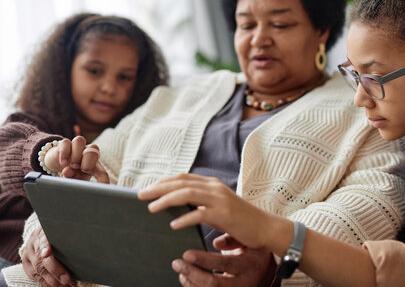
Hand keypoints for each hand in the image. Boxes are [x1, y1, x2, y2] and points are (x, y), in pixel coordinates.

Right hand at [21, 227, 73, 286]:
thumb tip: (83, 246)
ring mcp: (29, 253)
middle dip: (55, 271)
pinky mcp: (26, 263)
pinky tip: (56, 286)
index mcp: (44, 231)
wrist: (42, 233)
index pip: (43, 239)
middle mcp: (34, 242)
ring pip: (38, 270)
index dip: (44, 247)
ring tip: (65, 285)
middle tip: (67, 280)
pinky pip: (35, 276)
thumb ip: (68, 237)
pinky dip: (46, 283)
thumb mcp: (63, 230)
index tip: (47, 253)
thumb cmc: (59, 232)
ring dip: (52, 280)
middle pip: (41, 258)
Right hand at [43, 136, 108, 182]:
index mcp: (94, 165)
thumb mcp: (74, 180)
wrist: (58, 163)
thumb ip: (73, 178)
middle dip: (88, 162)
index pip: (102, 172)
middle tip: (81, 170)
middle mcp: (87, 152)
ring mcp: (76, 147)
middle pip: (94, 148)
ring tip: (72, 166)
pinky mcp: (64, 144)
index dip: (102, 179)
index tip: (102, 187)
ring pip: (80, 140)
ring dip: (76, 155)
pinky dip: (64, 153)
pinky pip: (65, 142)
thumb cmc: (71, 173)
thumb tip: (68, 172)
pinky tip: (63, 162)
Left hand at [138, 173, 277, 249]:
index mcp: (212, 184)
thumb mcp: (219, 206)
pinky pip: (199, 214)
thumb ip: (201, 203)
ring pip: (187, 194)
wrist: (264, 227)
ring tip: (151, 207)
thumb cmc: (240, 219)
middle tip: (140, 195)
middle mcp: (214, 187)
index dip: (164, 181)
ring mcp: (219, 199)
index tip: (148, 188)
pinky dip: (184, 218)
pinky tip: (173, 224)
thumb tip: (180, 209)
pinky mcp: (224, 214)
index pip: (183, 177)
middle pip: (181, 183)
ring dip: (166, 200)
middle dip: (158, 188)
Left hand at [172, 235, 277, 286]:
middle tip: (177, 263)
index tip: (187, 254)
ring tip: (180, 271)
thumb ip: (234, 240)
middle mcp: (243, 283)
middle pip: (214, 284)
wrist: (266, 273)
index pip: (224, 264)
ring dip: (190, 283)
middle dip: (192, 274)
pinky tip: (186, 279)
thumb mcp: (251, 243)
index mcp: (249, 265)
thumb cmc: (255, 253)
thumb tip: (216, 243)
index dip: (204, 261)